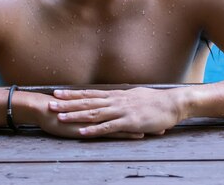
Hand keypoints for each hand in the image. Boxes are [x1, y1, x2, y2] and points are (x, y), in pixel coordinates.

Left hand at [48, 87, 181, 137]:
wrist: (172, 103)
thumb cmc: (156, 101)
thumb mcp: (135, 96)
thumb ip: (122, 98)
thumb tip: (114, 98)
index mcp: (116, 95)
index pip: (89, 93)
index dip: (72, 93)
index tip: (57, 92)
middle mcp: (115, 101)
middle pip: (87, 102)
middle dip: (67, 103)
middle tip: (50, 102)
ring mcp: (121, 111)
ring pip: (93, 113)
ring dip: (76, 115)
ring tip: (60, 117)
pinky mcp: (128, 122)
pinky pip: (107, 127)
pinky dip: (93, 130)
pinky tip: (82, 132)